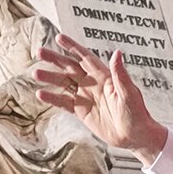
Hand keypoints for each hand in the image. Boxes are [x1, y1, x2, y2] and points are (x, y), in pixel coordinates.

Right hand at [33, 34, 166, 165]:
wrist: (134, 136)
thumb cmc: (136, 113)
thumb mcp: (129, 93)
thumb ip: (120, 74)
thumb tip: (117, 53)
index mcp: (104, 76)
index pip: (85, 58)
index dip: (73, 47)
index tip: (59, 37)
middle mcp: (93, 84)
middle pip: (70, 68)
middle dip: (55, 59)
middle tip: (39, 52)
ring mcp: (86, 97)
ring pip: (64, 84)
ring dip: (50, 78)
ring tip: (36, 73)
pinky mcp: (81, 111)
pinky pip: (64, 103)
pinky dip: (52, 98)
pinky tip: (40, 94)